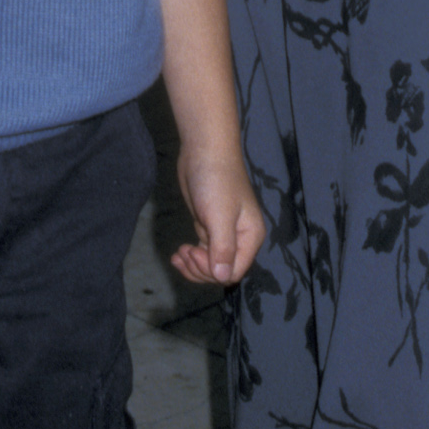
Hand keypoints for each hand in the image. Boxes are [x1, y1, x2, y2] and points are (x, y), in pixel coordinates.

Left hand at [168, 147, 266, 286]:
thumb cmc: (216, 181)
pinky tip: (178, 254)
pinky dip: (190, 257)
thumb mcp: (219, 217)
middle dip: (201, 269)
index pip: (234, 271)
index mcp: (250, 237)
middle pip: (221, 271)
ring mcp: (224, 233)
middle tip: (184, 252)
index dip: (213, 271)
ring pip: (211, 264)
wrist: (204, 151)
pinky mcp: (209, 227)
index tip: (194, 252)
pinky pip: (203, 252)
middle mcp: (241, 238)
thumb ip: (223, 249)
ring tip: (178, 256)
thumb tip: (222, 278)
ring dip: (193, 266)